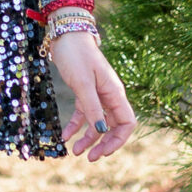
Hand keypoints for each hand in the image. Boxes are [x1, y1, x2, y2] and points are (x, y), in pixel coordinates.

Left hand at [46, 32, 136, 161]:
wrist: (64, 33)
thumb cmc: (76, 55)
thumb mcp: (83, 83)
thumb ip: (92, 108)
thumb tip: (102, 131)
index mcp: (115, 93)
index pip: (127, 123)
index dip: (119, 140)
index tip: (103, 152)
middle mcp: (109, 95)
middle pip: (113, 126)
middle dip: (103, 144)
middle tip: (89, 158)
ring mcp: (97, 94)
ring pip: (97, 122)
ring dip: (88, 138)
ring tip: (73, 151)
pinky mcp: (83, 91)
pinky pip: (83, 113)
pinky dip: (75, 125)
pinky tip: (64, 136)